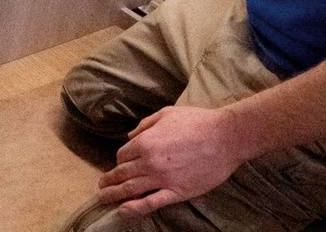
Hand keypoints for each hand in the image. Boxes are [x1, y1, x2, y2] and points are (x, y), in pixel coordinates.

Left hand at [95, 106, 247, 217]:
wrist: (225, 137)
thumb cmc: (197, 121)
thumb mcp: (166, 114)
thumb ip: (145, 125)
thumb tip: (130, 136)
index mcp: (145, 142)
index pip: (123, 155)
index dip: (120, 160)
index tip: (121, 164)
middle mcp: (149, 162)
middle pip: (122, 174)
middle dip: (109, 180)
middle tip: (101, 186)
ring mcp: (162, 179)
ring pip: (131, 189)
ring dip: (114, 195)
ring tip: (103, 199)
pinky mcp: (177, 192)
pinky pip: (151, 202)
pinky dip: (135, 208)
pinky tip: (124, 210)